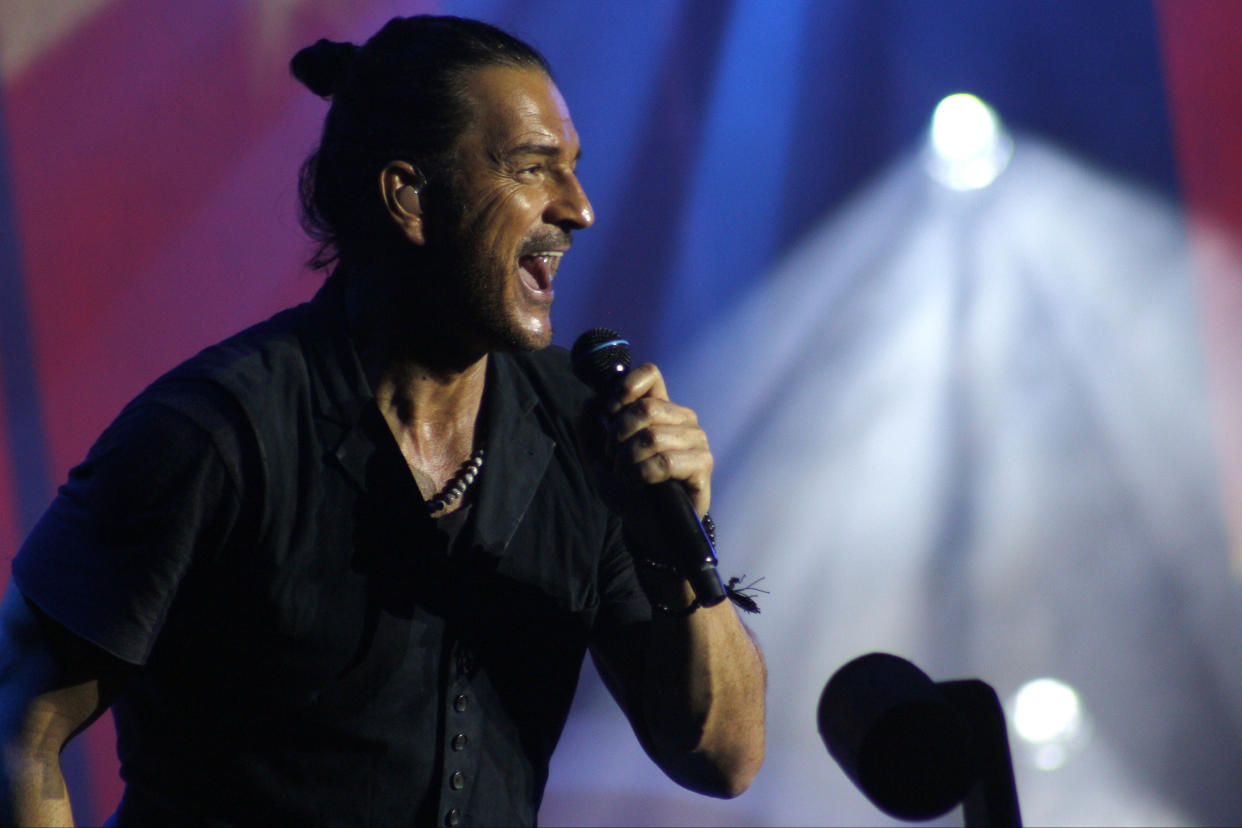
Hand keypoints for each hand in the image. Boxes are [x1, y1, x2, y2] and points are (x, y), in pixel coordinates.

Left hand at [599, 363, 712, 516]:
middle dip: (618, 436)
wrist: (646, 526)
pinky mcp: (702, 465)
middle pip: (645, 407)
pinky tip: (640, 484)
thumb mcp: (597, 458)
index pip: (650, 374)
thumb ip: (589, 428)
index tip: (608, 413)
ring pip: (652, 436)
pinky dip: (642, 474)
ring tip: (626, 475)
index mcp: (660, 408)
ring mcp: (696, 440)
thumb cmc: (627, 487)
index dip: (624, 388)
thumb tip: (590, 400)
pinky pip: (665, 461)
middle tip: (613, 459)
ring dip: (628, 460)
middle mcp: (682, 419)